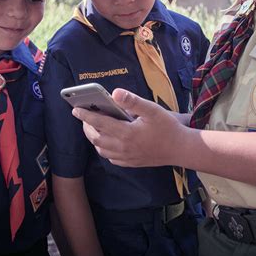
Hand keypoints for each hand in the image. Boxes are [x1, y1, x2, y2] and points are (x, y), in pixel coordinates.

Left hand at [72, 89, 186, 166]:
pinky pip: (111, 157)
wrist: (180, 149)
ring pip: (101, 149)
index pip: (99, 123)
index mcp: (126, 133)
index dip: (85, 116)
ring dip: (94, 138)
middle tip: (84, 116)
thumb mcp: (152, 110)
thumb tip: (114, 93)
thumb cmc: (168, 127)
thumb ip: (132, 101)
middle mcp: (123, 147)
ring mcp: (126, 157)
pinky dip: (104, 149)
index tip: (75, 109)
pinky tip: (108, 141)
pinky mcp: (131, 163)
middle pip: (96, 138)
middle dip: (87, 127)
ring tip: (94, 126)